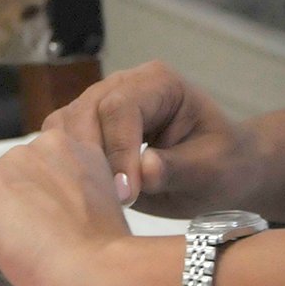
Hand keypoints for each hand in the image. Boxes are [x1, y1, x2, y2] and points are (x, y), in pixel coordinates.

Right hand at [40, 61, 257, 217]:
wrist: (222, 171)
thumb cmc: (223, 165)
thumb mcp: (212, 170)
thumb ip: (177, 168)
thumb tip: (141, 171)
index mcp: (158, 83)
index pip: (120, 108)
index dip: (118, 150)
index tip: (127, 193)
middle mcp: (122, 85)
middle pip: (84, 113)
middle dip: (92, 160)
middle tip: (112, 202)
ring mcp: (99, 104)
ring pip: (64, 126)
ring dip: (74, 165)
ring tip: (100, 200)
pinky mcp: (86, 129)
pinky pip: (61, 143)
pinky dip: (67, 169)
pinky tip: (89, 196)